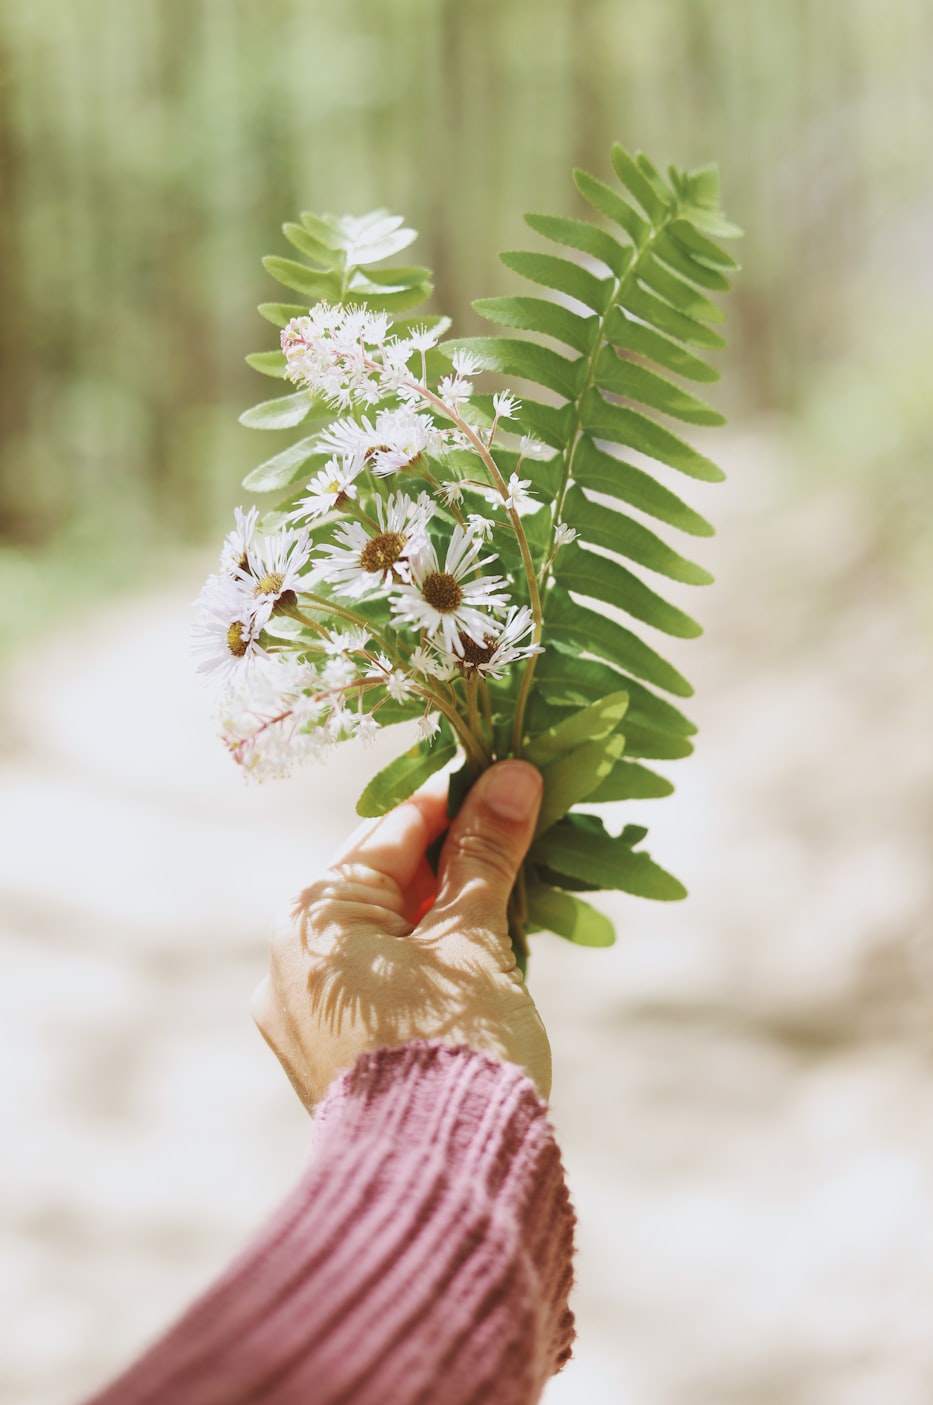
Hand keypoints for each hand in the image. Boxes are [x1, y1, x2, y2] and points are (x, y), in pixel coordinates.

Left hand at [251, 760, 550, 1107]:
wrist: (439, 1183)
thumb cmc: (456, 1046)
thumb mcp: (475, 939)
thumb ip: (487, 854)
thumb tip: (512, 774)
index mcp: (312, 918)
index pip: (392, 832)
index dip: (457, 806)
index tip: (511, 786)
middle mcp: (291, 962)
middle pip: (385, 884)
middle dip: (456, 865)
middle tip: (523, 846)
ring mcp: (305, 1018)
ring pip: (386, 938)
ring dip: (447, 918)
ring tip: (512, 909)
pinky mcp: (331, 1060)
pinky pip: (380, 986)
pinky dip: (428, 967)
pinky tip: (481, 967)